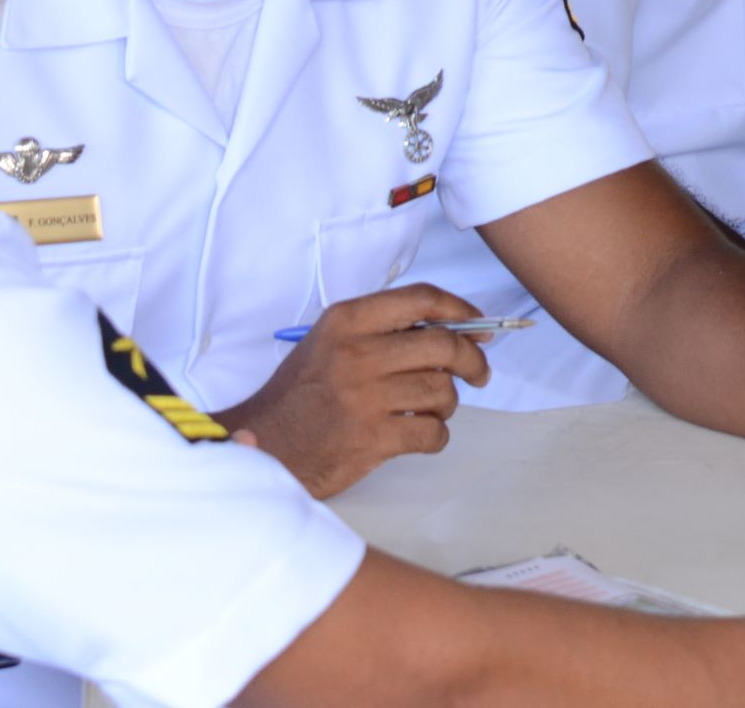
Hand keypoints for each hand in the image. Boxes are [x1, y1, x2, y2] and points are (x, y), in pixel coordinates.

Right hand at [217, 284, 491, 497]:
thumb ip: (384, 330)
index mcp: (347, 321)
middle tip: (479, 373)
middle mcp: (357, 354)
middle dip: (473, 360)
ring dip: (448, 402)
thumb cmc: (303, 392)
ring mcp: (365, 398)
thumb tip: (460, 331)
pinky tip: (422, 434)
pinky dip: (437, 435)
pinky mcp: (371, 439)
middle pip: (444, 345)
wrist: (264, 444)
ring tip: (432, 408)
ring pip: (442, 391)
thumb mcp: (331, 341)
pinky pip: (432, 433)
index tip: (480, 326)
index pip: (421, 299)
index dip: (461, 310)